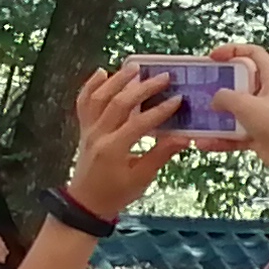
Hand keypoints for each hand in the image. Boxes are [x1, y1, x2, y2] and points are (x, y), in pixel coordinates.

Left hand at [66, 66, 187, 218]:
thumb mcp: (142, 178)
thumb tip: (184, 138)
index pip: (139, 123)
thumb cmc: (116, 193)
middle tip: (163, 77)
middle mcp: (98, 135)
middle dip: (143, 88)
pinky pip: (84, 103)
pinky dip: (90, 86)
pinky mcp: (84, 128)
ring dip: (117, 80)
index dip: (160, 110)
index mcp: (114, 149)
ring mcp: (88, 130)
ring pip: (99, 98)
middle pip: (119, 104)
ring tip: (135, 67)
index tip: (178, 99)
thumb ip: (160, 155)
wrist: (86, 201)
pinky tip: (102, 73)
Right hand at [199, 45, 268, 187]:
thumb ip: (224, 97)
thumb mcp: (246, 104)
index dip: (233, 50)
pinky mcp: (263, 135)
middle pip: (243, 82)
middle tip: (201, 88)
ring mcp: (267, 115)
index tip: (212, 57)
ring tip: (197, 118)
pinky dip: (222, 137)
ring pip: (238, 110)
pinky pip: (238, 133)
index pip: (255, 53)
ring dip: (218, 115)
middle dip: (221, 85)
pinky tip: (204, 143)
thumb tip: (215, 101)